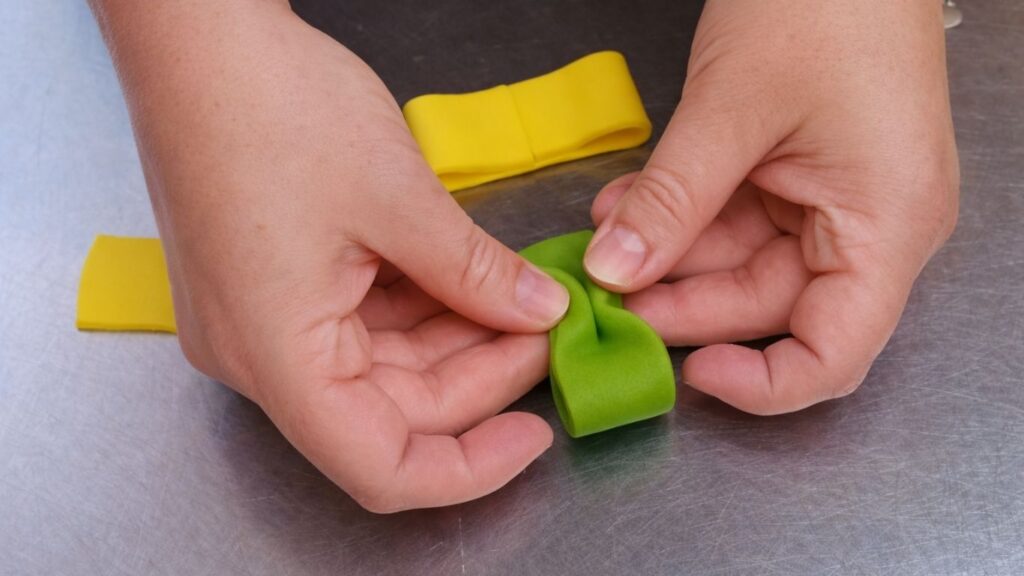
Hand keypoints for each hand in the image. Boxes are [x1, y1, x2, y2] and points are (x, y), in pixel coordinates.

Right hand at [90, 0, 568, 510]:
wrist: (198, 39)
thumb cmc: (269, 104)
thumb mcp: (400, 199)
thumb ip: (476, 273)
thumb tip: (536, 314)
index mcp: (274, 355)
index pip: (380, 466)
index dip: (468, 468)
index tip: (533, 435)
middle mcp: (258, 355)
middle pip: (389, 413)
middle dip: (479, 378)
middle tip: (545, 331)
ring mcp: (262, 321)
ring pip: (381, 369)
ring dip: (455, 340)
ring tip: (518, 299)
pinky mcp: (274, 288)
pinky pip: (359, 326)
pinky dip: (421, 310)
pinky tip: (469, 279)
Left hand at [584, 0, 958, 413]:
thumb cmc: (823, 6)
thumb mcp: (732, 111)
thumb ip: (672, 200)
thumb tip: (614, 270)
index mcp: (888, 224)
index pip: (834, 352)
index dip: (763, 383)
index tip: (689, 372)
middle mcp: (870, 226)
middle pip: (771, 307)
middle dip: (684, 302)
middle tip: (609, 295)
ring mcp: (834, 201)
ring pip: (741, 265)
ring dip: (669, 254)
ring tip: (607, 237)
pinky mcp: (800, 177)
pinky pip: (734, 220)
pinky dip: (681, 217)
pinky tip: (628, 207)